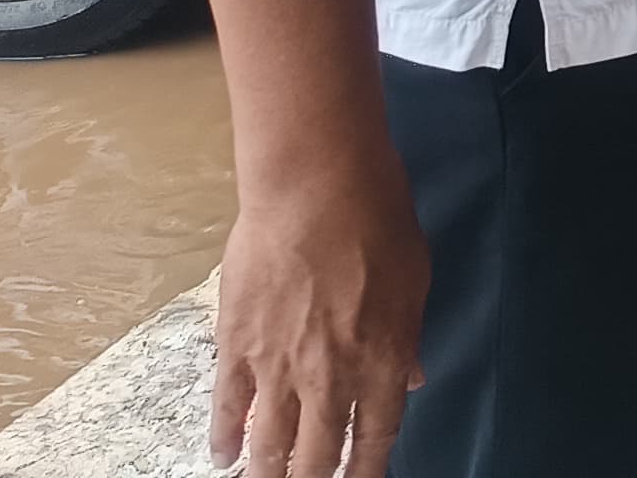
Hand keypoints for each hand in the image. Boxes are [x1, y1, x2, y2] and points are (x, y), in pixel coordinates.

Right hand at [211, 145, 428, 477]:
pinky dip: (223, 438)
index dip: (366, 472)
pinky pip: (227, 407)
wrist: (317, 187)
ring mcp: (279, 367)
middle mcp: (330, 378)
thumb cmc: (378, 221)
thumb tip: (409, 378)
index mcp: (382, 363)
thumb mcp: (415, 280)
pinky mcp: (237, 346)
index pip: (375, 439)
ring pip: (268, 445)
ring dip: (267, 473)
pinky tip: (221, 456)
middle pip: (317, 456)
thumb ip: (407, 339)